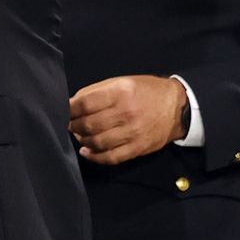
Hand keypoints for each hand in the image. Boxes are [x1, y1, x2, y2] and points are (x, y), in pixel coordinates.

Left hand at [68, 75, 188, 164]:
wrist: (177, 107)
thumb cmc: (145, 91)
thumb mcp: (121, 82)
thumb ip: (95, 92)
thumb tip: (72, 103)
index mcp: (120, 92)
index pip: (85, 104)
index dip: (69, 109)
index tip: (62, 111)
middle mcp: (126, 112)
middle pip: (89, 125)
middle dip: (74, 126)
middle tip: (70, 124)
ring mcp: (133, 132)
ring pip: (97, 142)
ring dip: (82, 140)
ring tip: (79, 135)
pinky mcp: (138, 148)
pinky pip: (111, 157)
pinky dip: (95, 156)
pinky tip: (87, 151)